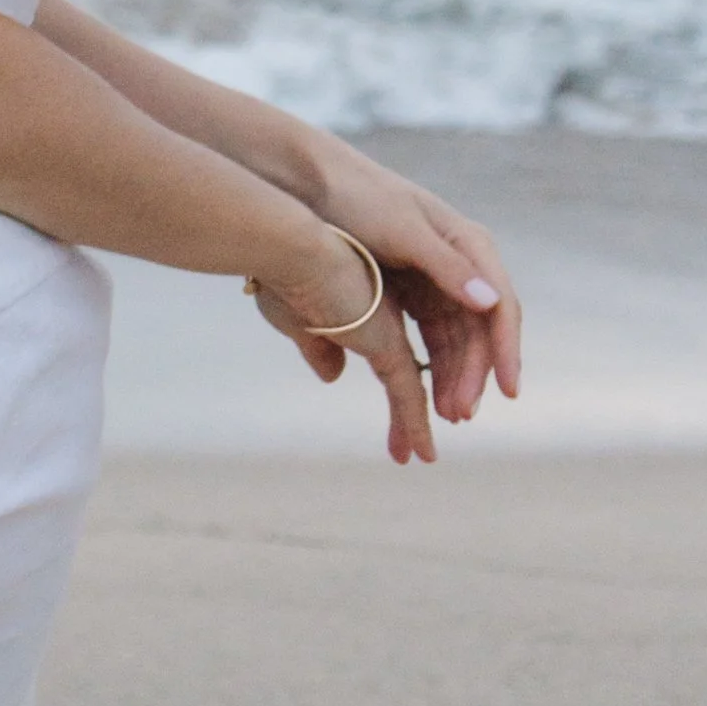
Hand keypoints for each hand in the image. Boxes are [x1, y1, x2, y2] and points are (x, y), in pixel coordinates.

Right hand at [247, 230, 443, 463]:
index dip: (395, 382)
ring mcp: (389, 330)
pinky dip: (418, 426)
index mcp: (367, 303)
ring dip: (419, 424)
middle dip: (418, 408)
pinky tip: (424, 454)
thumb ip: (318, 348)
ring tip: (420, 457)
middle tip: (415, 442)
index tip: (396, 418)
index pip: (391, 352)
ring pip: (418, 385)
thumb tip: (332, 376)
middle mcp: (388, 314)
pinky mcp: (386, 344)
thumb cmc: (281, 274)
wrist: (290, 248)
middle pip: (415, 368)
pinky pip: (409, 394)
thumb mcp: (296, 319)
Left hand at [300, 140, 520, 415]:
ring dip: (452, 379)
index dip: (507, 352)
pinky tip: (422, 397)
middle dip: (472, 376)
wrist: (310, 180)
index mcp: (469, 245)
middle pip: (477, 333)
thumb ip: (445, 265)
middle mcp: (459, 265)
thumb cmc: (359, 196)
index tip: (507, 392)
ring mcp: (434, 280)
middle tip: (457, 416)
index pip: (501, 309)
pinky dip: (429, 367)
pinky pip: (427, 338)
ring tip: (441, 418)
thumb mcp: (402, 228)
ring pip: (453, 342)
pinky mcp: (407, 292)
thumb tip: (489, 302)